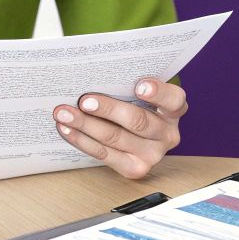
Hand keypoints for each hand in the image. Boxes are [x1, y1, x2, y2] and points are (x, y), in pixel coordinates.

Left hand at [53, 77, 186, 178]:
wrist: (135, 133)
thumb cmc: (134, 103)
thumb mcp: (138, 90)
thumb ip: (127, 81)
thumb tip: (95, 71)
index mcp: (174, 109)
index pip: (173, 99)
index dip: (158, 92)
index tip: (139, 86)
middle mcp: (168, 134)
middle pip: (138, 121)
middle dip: (107, 109)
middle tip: (84, 100)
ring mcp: (153, 154)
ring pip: (116, 138)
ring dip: (86, 124)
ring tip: (64, 113)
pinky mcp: (135, 169)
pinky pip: (104, 154)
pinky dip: (82, 140)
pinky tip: (67, 129)